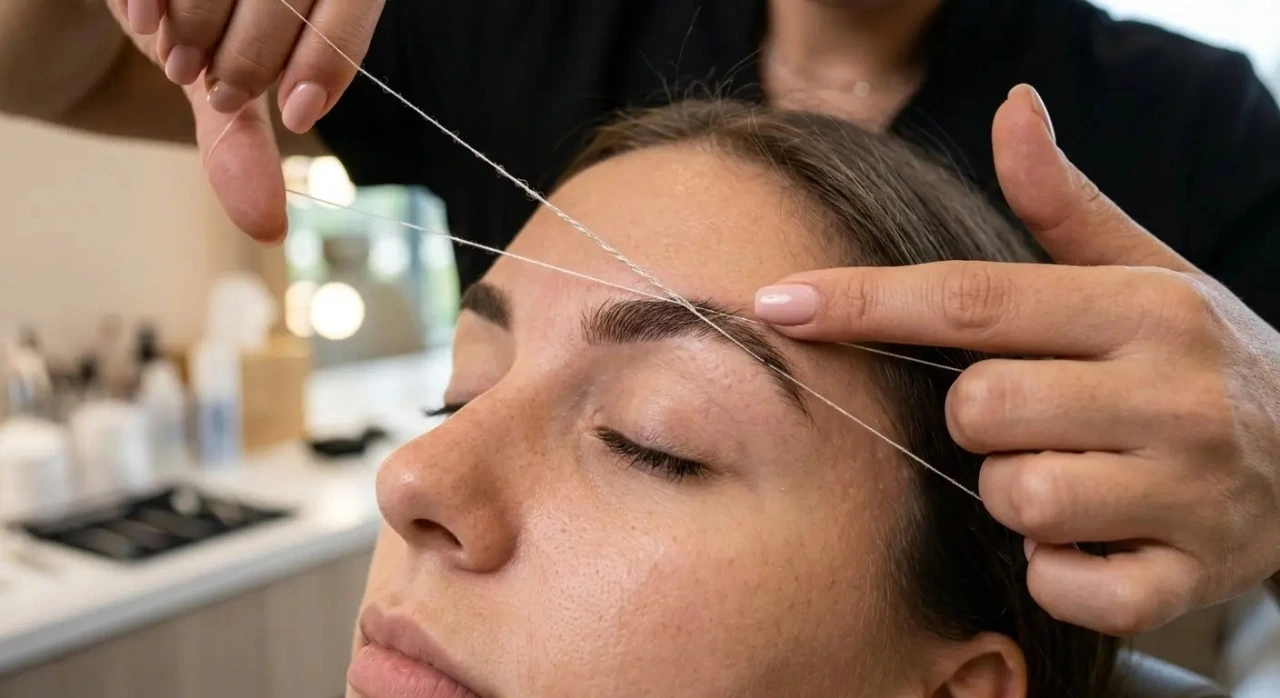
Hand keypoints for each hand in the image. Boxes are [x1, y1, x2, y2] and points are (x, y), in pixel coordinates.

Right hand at [102, 0, 384, 240]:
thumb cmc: (196, 33)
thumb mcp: (226, 86)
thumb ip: (243, 143)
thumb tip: (267, 228)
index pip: (352, 2)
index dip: (331, 61)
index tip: (299, 115)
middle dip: (257, 54)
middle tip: (223, 94)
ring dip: (202, 26)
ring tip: (181, 64)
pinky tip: (143, 20)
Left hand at [754, 84, 1279, 635]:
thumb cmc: (1203, 358)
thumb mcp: (1147, 272)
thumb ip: (1064, 204)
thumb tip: (1010, 108)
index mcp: (1143, 311)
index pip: (973, 299)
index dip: (864, 303)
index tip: (778, 301)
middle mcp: (1169, 394)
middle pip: (981, 409)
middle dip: (976, 420)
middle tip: (1026, 417)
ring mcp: (1186, 490)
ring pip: (1018, 497)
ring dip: (1015, 495)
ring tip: (1065, 474)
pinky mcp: (1189, 576)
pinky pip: (1070, 586)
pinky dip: (1059, 574)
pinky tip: (1089, 541)